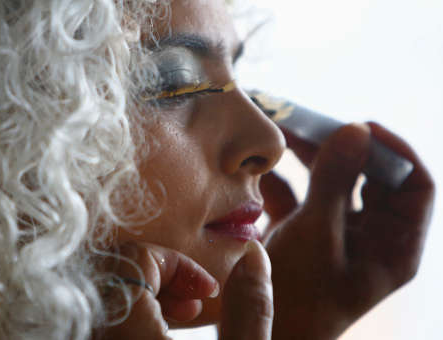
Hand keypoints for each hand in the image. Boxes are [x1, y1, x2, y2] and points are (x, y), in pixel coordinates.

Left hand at [97, 241, 274, 339]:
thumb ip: (252, 309)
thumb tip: (253, 252)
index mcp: (130, 333)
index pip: (132, 259)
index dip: (176, 263)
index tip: (208, 289)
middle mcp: (101, 332)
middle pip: (116, 271)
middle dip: (164, 275)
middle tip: (198, 298)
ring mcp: (97, 335)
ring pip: (109, 293)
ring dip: (152, 293)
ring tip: (190, 313)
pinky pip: (106, 314)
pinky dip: (137, 311)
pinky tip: (167, 329)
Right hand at [260, 122, 434, 338]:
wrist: (260, 331)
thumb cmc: (297, 296)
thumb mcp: (317, 234)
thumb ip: (335, 181)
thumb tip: (354, 128)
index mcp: (395, 246)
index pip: (416, 186)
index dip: (395, 151)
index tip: (360, 126)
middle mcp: (373, 237)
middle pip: (373, 178)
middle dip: (346, 148)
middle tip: (316, 123)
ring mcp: (339, 235)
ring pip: (336, 183)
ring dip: (313, 158)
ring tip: (287, 133)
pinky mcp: (307, 234)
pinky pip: (305, 197)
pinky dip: (287, 180)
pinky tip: (265, 166)